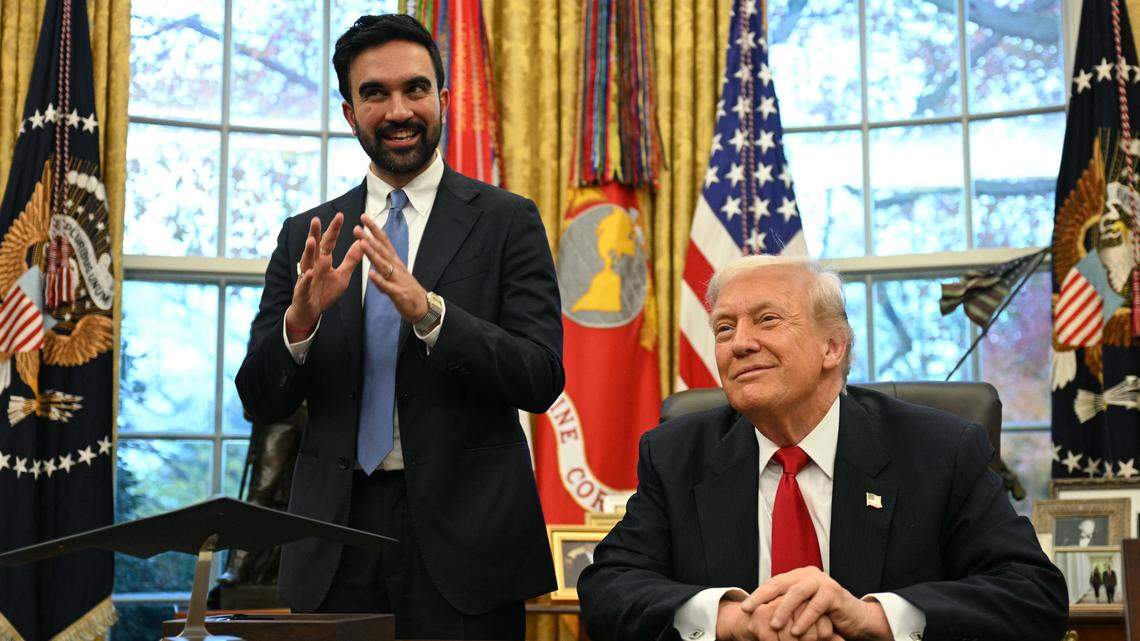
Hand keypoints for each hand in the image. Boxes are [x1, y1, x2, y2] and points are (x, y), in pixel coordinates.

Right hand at [288, 213, 362, 333]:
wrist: (311, 311)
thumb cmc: (325, 292)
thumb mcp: (342, 275)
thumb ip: (351, 260)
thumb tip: (361, 243)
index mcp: (324, 260)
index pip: (329, 242)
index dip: (334, 229)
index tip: (340, 215)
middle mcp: (313, 265)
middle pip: (314, 247)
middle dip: (315, 234)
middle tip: (316, 220)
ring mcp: (306, 277)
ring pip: (306, 262)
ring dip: (308, 252)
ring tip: (311, 241)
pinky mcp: (302, 291)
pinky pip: (304, 284)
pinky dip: (306, 279)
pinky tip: (309, 272)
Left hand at [355, 215, 428, 321]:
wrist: (424, 308)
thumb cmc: (408, 290)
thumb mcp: (396, 273)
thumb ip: (384, 263)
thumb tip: (374, 252)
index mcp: (395, 262)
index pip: (384, 241)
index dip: (374, 229)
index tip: (364, 217)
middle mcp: (397, 267)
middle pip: (382, 250)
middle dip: (369, 238)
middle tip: (357, 227)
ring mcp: (398, 280)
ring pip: (383, 265)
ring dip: (373, 254)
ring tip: (362, 244)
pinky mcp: (398, 293)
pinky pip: (387, 287)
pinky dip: (379, 280)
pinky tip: (371, 274)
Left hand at [741, 568, 888, 640]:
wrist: (855, 619)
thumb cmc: (826, 617)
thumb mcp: (802, 610)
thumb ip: (786, 607)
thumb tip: (758, 614)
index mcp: (798, 576)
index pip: (773, 583)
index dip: (758, 595)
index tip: (744, 608)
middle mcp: (808, 575)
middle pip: (780, 584)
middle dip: (762, 598)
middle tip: (748, 610)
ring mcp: (821, 581)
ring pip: (797, 593)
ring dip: (783, 610)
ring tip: (773, 625)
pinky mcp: (833, 592)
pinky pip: (815, 606)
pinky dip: (804, 619)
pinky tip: (795, 632)